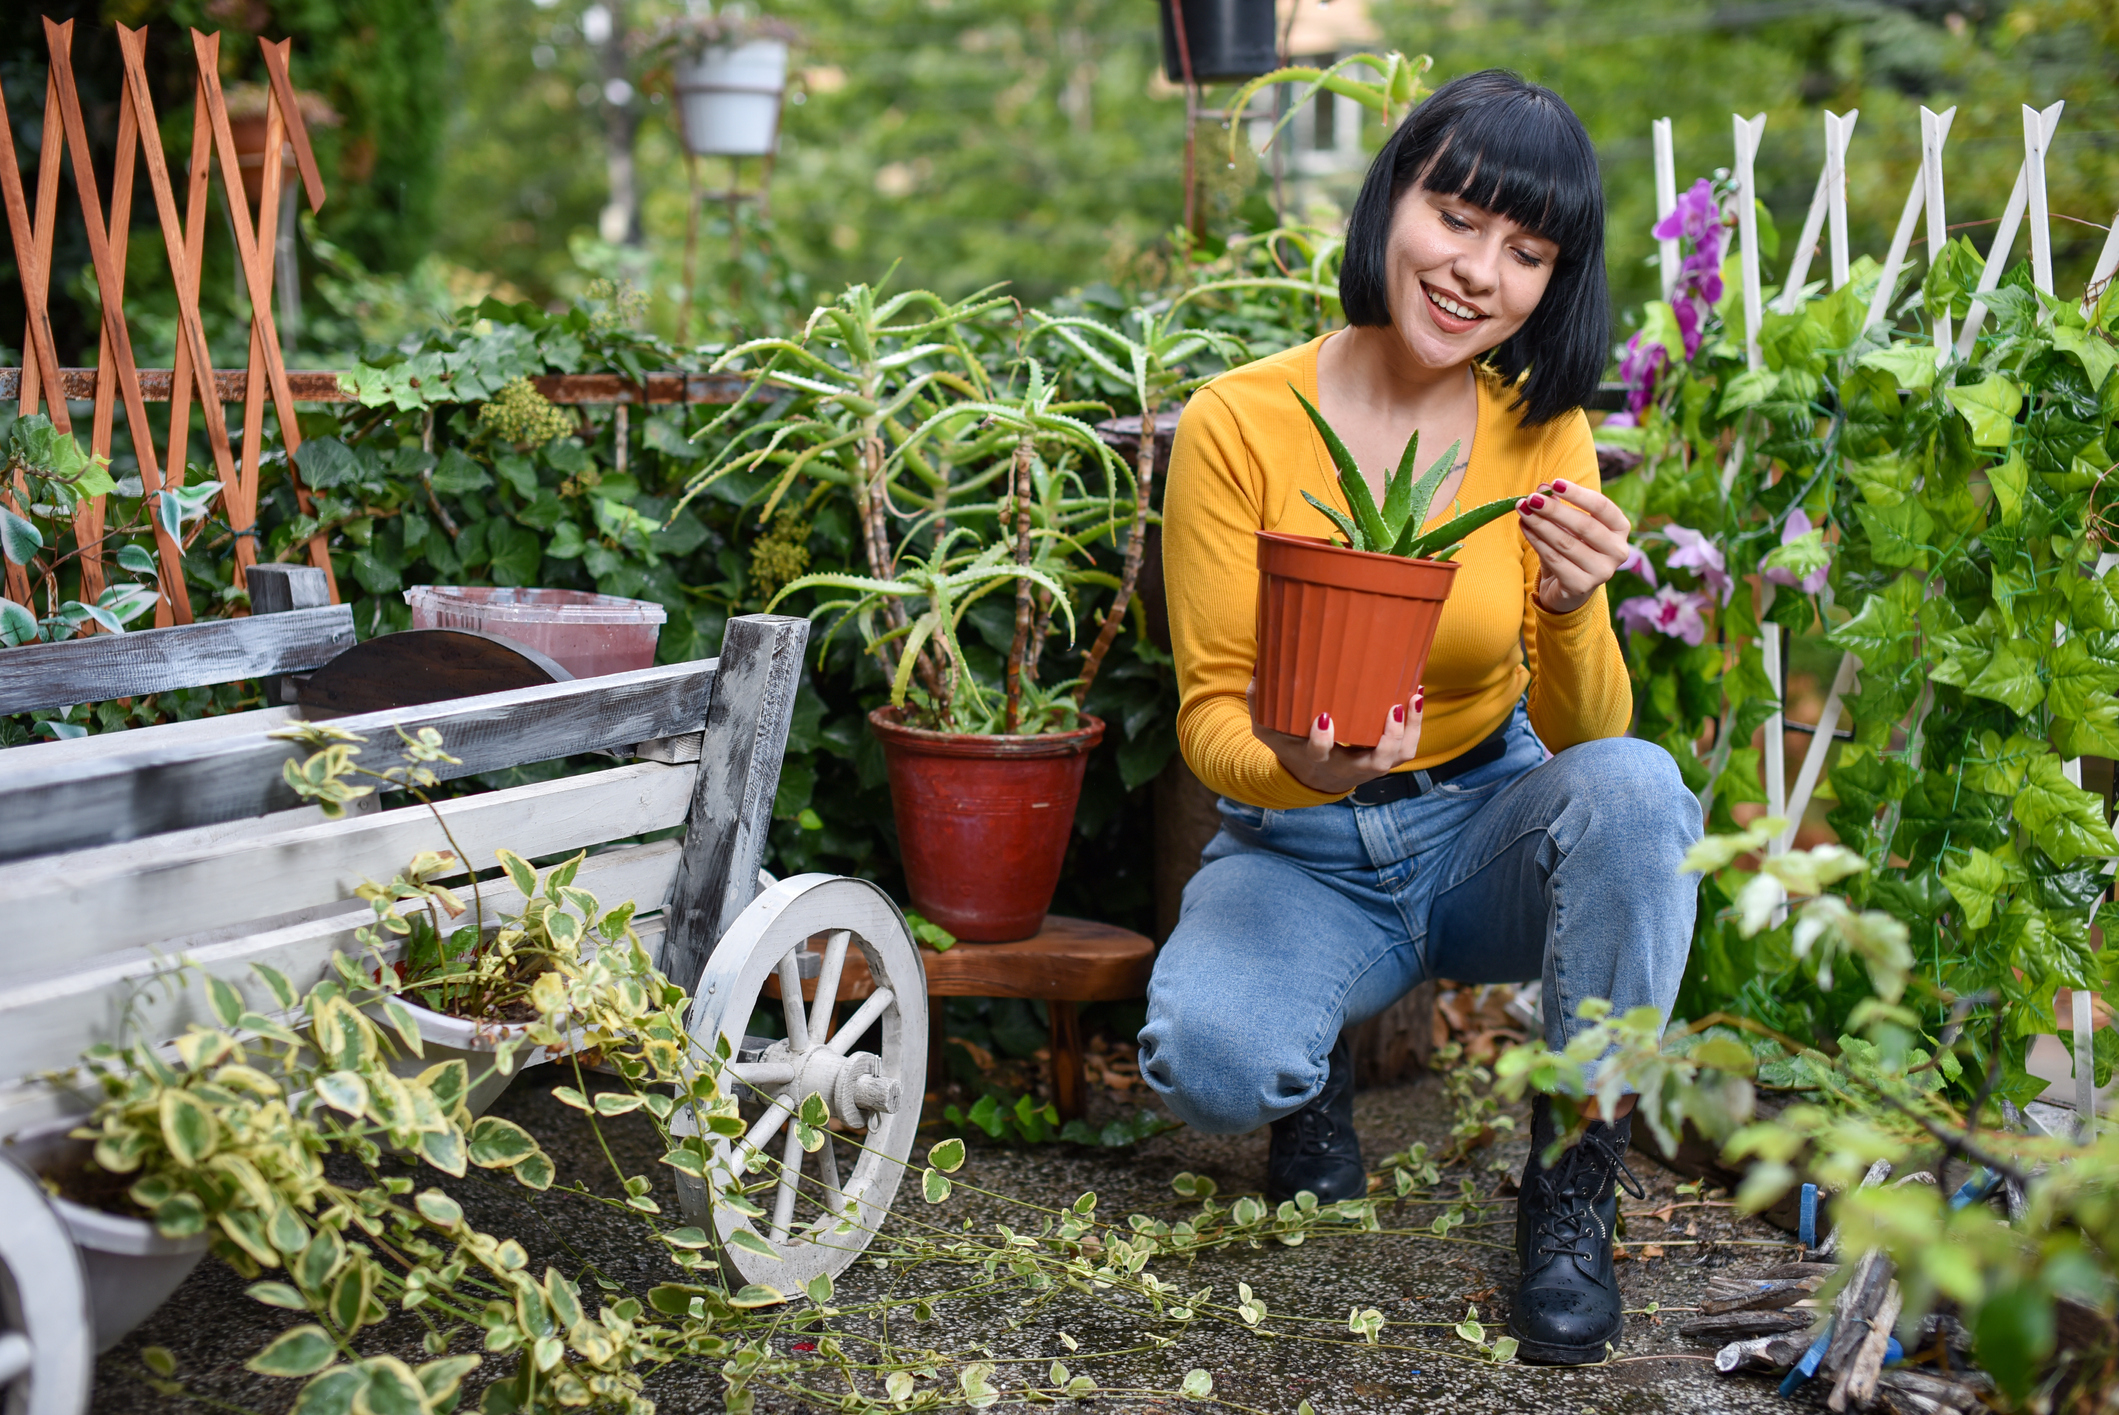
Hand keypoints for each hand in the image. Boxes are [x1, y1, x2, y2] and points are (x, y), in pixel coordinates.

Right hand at [1247, 678, 1424, 795]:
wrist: (1312, 777)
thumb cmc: (1291, 745)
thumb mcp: (1268, 728)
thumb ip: (1260, 700)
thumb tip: (1260, 666)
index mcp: (1316, 761)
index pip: (1320, 755)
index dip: (1323, 740)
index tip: (1324, 718)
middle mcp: (1348, 768)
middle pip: (1376, 764)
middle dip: (1388, 739)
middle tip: (1392, 709)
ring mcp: (1370, 765)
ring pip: (1399, 756)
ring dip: (1410, 730)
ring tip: (1413, 697)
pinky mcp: (1385, 758)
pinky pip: (1407, 748)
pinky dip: (1416, 725)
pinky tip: (1415, 696)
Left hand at [1517, 478, 1633, 615]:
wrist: (1569, 588)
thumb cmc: (1573, 548)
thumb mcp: (1568, 525)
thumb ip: (1558, 505)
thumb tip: (1543, 487)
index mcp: (1620, 529)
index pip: (1602, 506)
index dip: (1578, 494)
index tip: (1555, 483)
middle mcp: (1618, 551)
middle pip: (1583, 525)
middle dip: (1554, 510)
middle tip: (1531, 498)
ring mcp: (1602, 571)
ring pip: (1565, 542)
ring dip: (1540, 524)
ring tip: (1522, 510)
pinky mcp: (1581, 585)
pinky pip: (1554, 559)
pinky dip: (1536, 541)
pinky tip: (1525, 528)